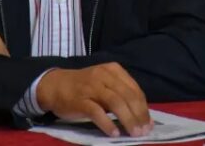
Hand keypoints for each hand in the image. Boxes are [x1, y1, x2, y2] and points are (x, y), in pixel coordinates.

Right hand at [36, 62, 151, 137]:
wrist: (55, 85)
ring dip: (127, 120)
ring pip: (115, 102)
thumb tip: (142, 118)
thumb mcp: (104, 84)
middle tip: (143, 131)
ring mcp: (91, 87)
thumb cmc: (84, 87)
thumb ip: (121, 95)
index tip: (149, 124)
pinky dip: (107, 123)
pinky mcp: (80, 100)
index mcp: (113, 70)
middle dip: (138, 115)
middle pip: (127, 96)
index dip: (144, 108)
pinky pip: (97, 112)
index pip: (135, 89)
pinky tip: (114, 133)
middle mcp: (103, 75)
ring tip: (133, 134)